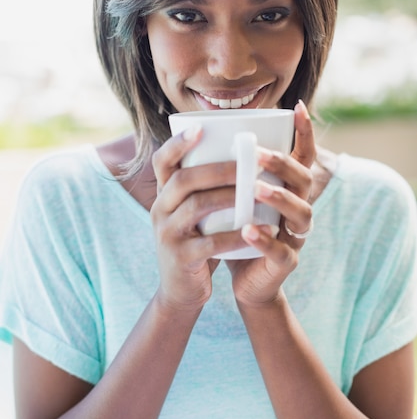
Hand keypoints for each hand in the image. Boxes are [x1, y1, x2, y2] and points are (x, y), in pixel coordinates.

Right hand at [150, 126, 247, 311]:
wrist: (181, 289)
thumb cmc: (196, 239)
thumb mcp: (191, 211)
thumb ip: (204, 186)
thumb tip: (236, 149)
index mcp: (163, 194)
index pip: (162, 160)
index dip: (178, 143)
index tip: (200, 128)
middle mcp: (159, 210)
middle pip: (184, 180)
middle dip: (219, 168)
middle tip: (250, 162)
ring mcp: (167, 234)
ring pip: (197, 206)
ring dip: (230, 197)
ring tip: (258, 191)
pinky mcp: (180, 258)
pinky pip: (210, 242)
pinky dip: (236, 235)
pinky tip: (258, 229)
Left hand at [227, 100, 314, 306]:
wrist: (244, 280)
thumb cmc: (237, 230)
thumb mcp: (233, 198)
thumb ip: (228, 171)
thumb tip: (199, 131)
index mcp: (288, 189)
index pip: (303, 156)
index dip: (305, 132)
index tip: (299, 106)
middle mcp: (298, 207)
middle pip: (304, 179)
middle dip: (282, 164)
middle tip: (257, 154)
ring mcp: (296, 235)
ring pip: (301, 213)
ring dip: (279, 198)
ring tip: (256, 189)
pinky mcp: (286, 262)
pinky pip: (281, 250)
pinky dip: (265, 239)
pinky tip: (248, 230)